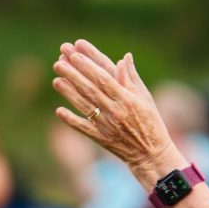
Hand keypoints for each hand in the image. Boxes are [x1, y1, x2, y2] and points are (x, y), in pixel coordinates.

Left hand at [52, 40, 182, 184]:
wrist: (152, 154)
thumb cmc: (151, 122)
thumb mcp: (145, 98)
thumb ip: (132, 78)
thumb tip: (124, 58)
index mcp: (127, 99)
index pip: (104, 78)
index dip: (89, 65)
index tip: (76, 53)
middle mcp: (116, 111)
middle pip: (90, 89)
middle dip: (74, 74)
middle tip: (59, 62)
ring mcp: (107, 126)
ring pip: (84, 106)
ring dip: (69, 92)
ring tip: (57, 79)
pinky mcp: (101, 140)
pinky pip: (84, 128)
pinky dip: (71, 119)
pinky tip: (59, 110)